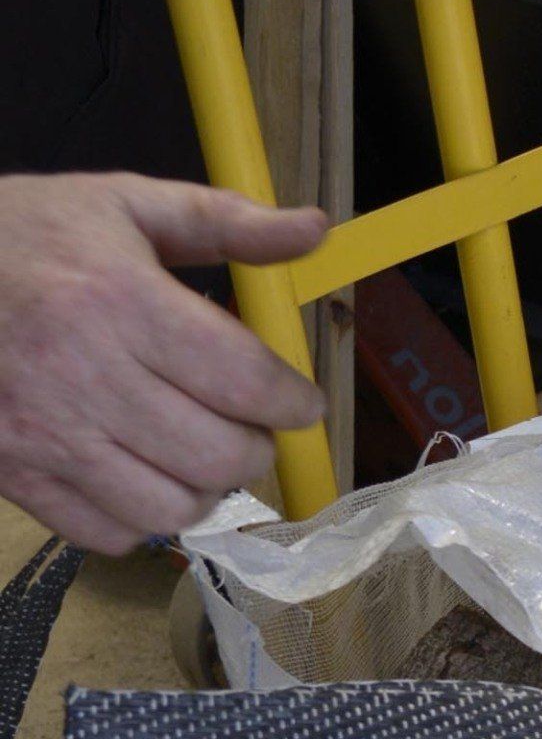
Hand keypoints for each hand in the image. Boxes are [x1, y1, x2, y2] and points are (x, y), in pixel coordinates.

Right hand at [0, 173, 327, 554]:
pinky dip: (142, 517)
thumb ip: (224, 221)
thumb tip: (315, 229)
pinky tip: (140, 474)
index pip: (246, 381)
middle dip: (256, 447)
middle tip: (249, 426)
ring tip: (197, 452)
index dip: (292, 402)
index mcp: (120, 300)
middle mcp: (86, 375)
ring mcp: (49, 434)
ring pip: (174, 508)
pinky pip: (111, 533)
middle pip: (221, 456)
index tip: (299, 402)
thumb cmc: (21, 236)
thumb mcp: (121, 204)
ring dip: (205, 489)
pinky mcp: (19, 474)